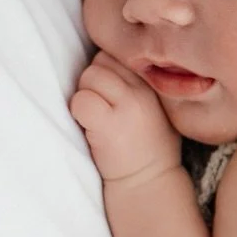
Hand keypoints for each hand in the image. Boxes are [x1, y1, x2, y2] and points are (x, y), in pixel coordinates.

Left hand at [69, 51, 180, 183]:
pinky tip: (90, 126)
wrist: (150, 182)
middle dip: (94, 81)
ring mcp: (128, 105)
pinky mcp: (109, 124)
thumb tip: (105, 60)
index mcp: (155, 82)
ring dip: (85, 95)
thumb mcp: (158, 106)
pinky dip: (78, 111)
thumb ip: (138, 81)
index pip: (118, 55)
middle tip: (102, 107)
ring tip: (97, 117)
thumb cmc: (149, 145)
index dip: (107, 72)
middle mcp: (144, 89)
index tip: (110, 93)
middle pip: (101, 61)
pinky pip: (81, 100)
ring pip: (89, 76)